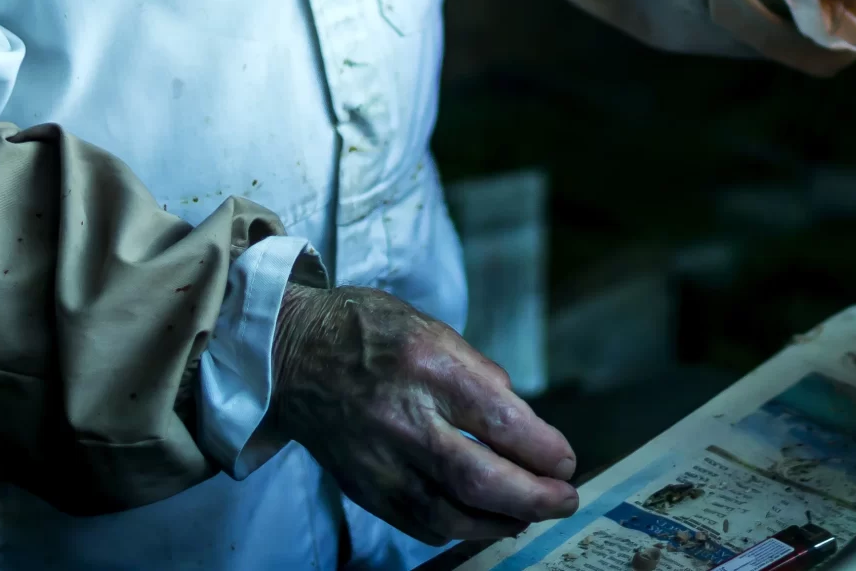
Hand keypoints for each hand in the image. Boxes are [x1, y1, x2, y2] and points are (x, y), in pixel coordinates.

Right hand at [269, 283, 577, 544]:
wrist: (288, 354)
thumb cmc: (367, 331)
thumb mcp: (431, 327)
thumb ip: (478, 374)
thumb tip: (517, 418)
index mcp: (426, 365)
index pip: (498, 419)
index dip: (541, 448)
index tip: (567, 460)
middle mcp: (402, 418)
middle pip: (477, 477)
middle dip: (533, 497)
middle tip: (564, 499)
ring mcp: (378, 459)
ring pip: (447, 513)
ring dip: (500, 522)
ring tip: (531, 514)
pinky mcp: (363, 487)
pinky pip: (417, 522)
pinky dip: (458, 528)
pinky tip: (485, 521)